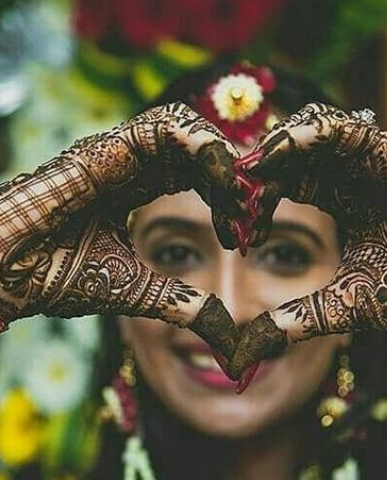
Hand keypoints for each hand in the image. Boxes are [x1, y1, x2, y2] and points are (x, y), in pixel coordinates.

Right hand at [0, 103, 240, 356]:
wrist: (6, 273)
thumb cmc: (59, 278)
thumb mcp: (140, 292)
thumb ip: (185, 306)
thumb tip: (229, 340)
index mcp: (137, 186)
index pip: (198, 176)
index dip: (228, 199)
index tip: (246, 234)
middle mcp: (131, 163)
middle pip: (199, 153)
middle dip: (233, 179)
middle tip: (256, 211)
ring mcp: (118, 150)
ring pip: (188, 129)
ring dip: (223, 159)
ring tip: (245, 195)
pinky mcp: (107, 147)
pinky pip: (167, 127)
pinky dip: (204, 145)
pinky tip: (226, 179)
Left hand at [228, 102, 386, 376]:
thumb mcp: (342, 307)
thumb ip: (295, 320)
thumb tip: (246, 348)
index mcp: (340, 200)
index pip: (287, 185)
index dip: (258, 199)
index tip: (232, 223)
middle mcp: (354, 176)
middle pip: (297, 154)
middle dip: (263, 167)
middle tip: (228, 185)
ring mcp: (376, 163)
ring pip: (320, 132)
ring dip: (283, 143)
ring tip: (249, 165)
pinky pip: (354, 132)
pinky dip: (318, 133)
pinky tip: (285, 146)